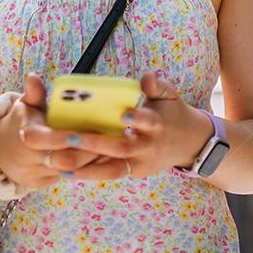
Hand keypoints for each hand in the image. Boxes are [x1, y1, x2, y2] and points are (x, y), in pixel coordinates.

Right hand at [0, 73, 103, 188]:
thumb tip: (33, 76)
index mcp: (28, 137)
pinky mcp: (44, 184)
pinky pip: (69, 178)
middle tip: (112, 140)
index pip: (50, 140)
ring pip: (72, 172)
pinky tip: (102, 159)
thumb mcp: (24, 105)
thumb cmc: (20, 123)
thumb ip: (33, 93)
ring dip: (93, 162)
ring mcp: (38, 174)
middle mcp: (32, 159)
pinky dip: (86, 170)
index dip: (69, 138)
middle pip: (67, 161)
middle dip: (91, 152)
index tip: (89, 131)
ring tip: (113, 149)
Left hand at [30, 72, 210, 180]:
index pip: (148, 121)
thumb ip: (157, 86)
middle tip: (70, 138)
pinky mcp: (134, 172)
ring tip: (62, 163)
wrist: (190, 143)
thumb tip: (147, 78)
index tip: (123, 114)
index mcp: (158, 124)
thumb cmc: (172, 113)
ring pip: (113, 167)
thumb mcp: (170, 95)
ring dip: (88, 166)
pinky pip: (111, 174)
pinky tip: (68, 172)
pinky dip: (90, 174)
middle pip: (122, 147)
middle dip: (96, 144)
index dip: (137, 118)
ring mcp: (140, 162)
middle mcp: (148, 146)